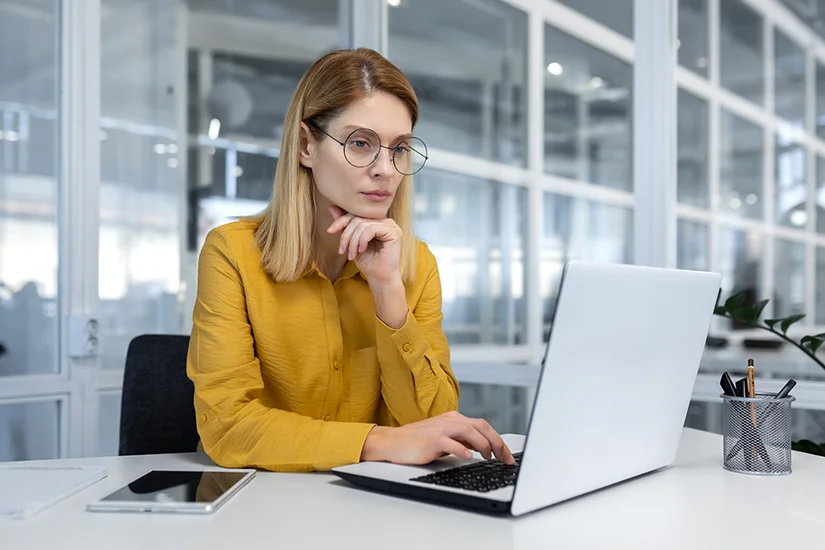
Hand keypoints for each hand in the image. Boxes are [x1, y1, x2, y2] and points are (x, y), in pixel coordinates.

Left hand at [326, 205, 401, 286]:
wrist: (379, 277)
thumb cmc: (368, 261)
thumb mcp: (352, 241)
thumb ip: (345, 225)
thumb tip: (332, 207)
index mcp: (376, 221)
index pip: (356, 214)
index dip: (341, 221)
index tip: (330, 231)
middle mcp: (385, 221)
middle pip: (358, 219)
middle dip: (346, 235)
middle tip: (342, 250)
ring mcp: (391, 225)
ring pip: (363, 224)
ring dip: (353, 241)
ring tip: (351, 254)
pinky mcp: (394, 232)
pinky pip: (372, 229)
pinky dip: (362, 240)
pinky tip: (361, 250)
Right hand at [360, 411, 515, 464]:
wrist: (392, 442)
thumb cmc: (417, 442)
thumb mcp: (444, 439)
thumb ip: (462, 440)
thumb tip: (483, 448)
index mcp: (454, 419)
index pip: (483, 426)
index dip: (498, 440)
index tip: (507, 456)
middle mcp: (449, 421)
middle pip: (480, 427)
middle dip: (497, 443)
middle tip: (505, 459)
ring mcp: (440, 429)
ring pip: (469, 431)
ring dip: (483, 445)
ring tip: (489, 457)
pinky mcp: (431, 440)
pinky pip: (450, 442)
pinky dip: (461, 450)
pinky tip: (468, 457)